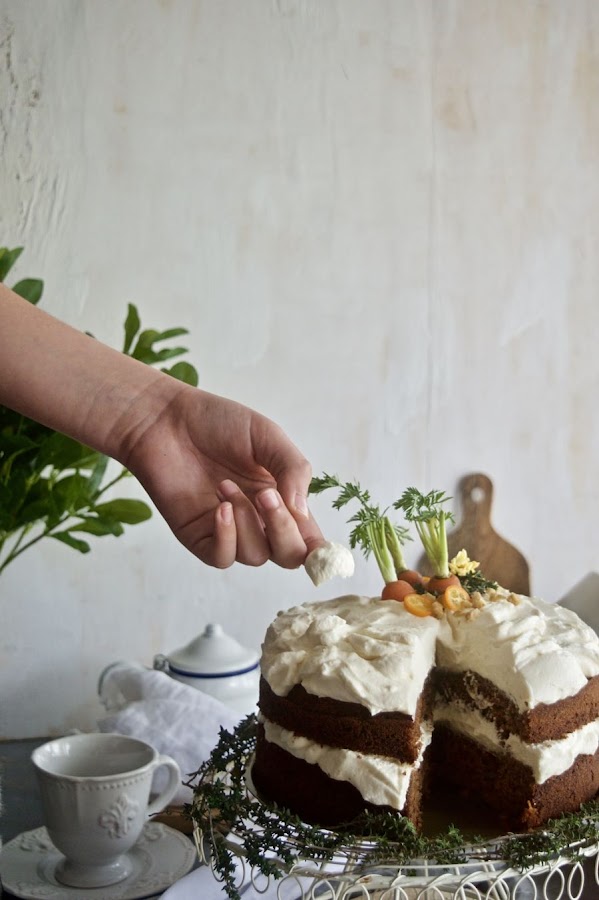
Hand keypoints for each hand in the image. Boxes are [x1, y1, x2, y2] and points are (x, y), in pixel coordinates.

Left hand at [121, 385, 323, 568]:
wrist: (167, 419)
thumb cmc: (218, 422)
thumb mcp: (268, 437)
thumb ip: (294, 470)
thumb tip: (302, 512)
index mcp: (283, 498)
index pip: (310, 538)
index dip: (321, 552)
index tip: (323, 550)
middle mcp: (260, 520)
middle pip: (289, 556)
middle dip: (284, 531)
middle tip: (266, 495)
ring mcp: (230, 531)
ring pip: (256, 555)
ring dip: (247, 521)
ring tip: (225, 485)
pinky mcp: (199, 537)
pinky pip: (223, 558)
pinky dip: (227, 537)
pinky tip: (219, 508)